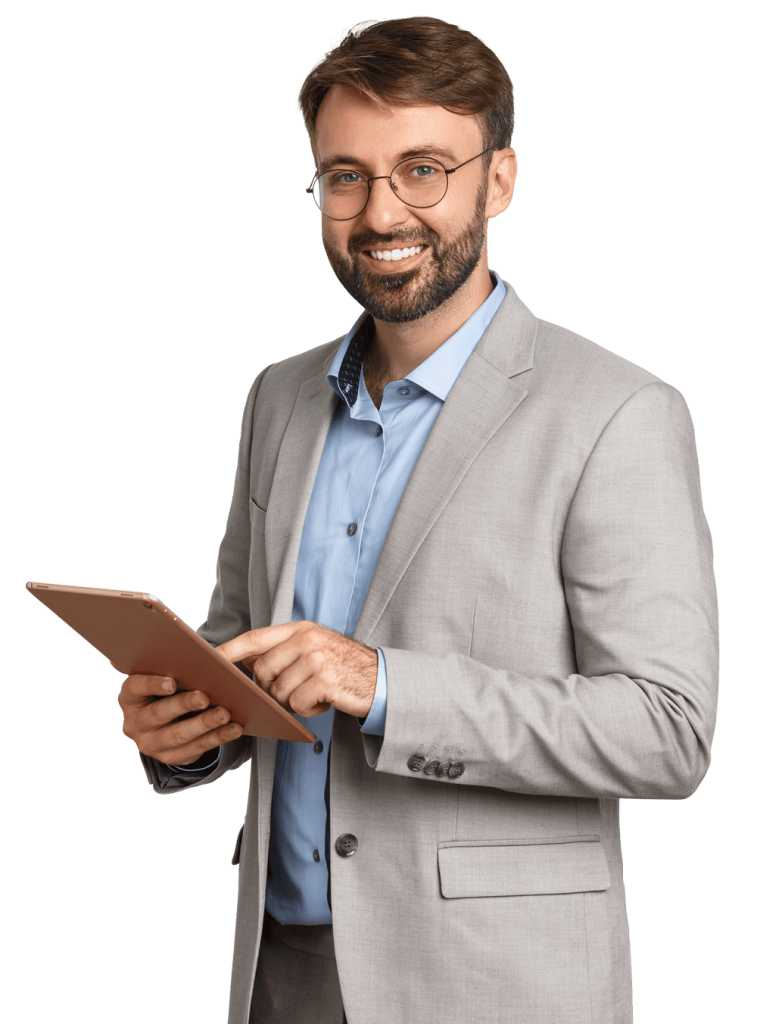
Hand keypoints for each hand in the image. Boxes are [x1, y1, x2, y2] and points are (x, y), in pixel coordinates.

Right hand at [118, 673, 243, 766]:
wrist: (170, 719)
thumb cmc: (171, 688)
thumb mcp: (166, 675)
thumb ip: (175, 665)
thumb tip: (202, 652)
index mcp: (130, 696)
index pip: (135, 687)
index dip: (152, 684)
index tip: (172, 682)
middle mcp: (134, 722)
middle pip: (159, 713)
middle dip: (183, 704)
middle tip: (205, 697)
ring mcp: (150, 742)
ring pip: (178, 735)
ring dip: (204, 724)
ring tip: (225, 714)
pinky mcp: (169, 757)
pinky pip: (195, 749)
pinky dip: (216, 737)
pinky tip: (233, 728)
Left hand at [216, 620, 377, 719]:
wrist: (381, 678)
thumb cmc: (342, 667)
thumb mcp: (314, 648)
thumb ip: (283, 651)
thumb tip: (246, 665)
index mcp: (300, 629)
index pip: (255, 638)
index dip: (230, 649)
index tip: (210, 659)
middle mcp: (307, 639)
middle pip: (263, 670)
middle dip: (270, 688)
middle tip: (290, 692)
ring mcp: (317, 659)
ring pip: (280, 690)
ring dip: (292, 701)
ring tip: (313, 694)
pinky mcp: (326, 681)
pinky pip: (299, 703)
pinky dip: (308, 709)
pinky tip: (324, 701)